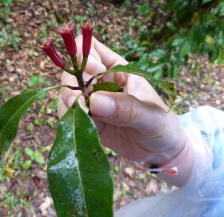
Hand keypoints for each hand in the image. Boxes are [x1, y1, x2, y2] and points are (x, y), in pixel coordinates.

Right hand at [58, 36, 192, 184]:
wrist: (158, 153)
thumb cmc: (162, 126)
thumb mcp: (150, 115)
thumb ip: (126, 107)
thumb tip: (94, 101)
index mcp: (118, 70)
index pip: (92, 49)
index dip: (85, 55)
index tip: (92, 71)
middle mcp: (101, 83)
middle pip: (73, 71)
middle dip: (72, 84)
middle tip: (78, 101)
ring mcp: (92, 102)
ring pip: (68, 93)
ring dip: (68, 102)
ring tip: (82, 115)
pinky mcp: (87, 120)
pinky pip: (70, 114)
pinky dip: (69, 117)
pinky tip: (80, 124)